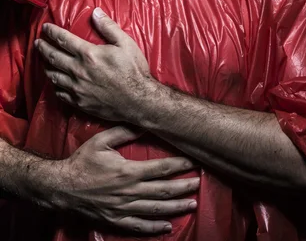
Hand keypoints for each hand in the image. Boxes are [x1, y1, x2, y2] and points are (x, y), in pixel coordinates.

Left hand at [35, 8, 154, 122]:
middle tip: (38, 42)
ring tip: (43, 60)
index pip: (63, 40)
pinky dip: (54, 85)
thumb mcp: (126, 43)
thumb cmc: (134, 70)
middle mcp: (78, 71)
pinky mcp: (79, 102)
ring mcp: (77, 88)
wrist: (139, 100)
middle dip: (43, 48)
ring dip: (45, 66)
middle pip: (53, 57)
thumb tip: (95, 12)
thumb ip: (108, 27)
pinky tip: (55, 82)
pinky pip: (60, 93)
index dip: (52, 32)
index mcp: (88, 54)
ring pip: (53, 76)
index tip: (45, 28)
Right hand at [57, 126, 199, 234]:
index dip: (179, 165)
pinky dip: (154, 228)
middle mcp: (129, 191)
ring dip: (175, 207)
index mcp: (128, 171)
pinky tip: (168, 227)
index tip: (193, 161)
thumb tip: (143, 122)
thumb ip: (123, 131)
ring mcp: (123, 208)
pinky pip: (138, 227)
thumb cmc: (82, 161)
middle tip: (199, 184)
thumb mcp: (101, 140)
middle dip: (183, 187)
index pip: (161, 168)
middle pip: (163, 190)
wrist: (62, 187)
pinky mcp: (116, 220)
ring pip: (155, 209)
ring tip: (192, 204)